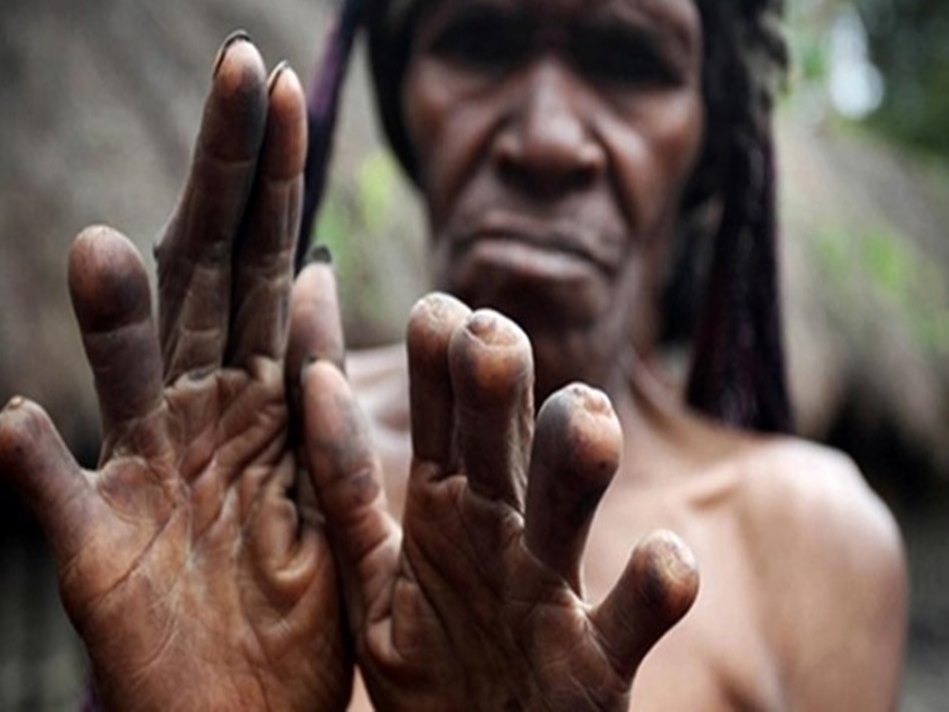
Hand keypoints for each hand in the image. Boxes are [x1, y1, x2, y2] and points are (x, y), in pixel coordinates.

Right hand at [0, 37, 350, 710]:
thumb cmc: (297, 602)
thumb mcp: (326, 479)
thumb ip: (317, 383)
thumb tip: (326, 274)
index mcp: (263, 398)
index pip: (269, 266)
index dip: (272, 178)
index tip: (279, 86)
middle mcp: (201, 417)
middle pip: (210, 281)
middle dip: (223, 182)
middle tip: (233, 75)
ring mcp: (145, 478)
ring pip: (126, 379)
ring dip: (110, 322)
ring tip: (99, 252)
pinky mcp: (97, 556)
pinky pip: (55, 503)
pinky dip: (35, 468)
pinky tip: (21, 425)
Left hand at [302, 293, 699, 710]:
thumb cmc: (427, 666)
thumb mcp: (371, 578)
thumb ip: (346, 490)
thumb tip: (313, 377)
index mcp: (445, 509)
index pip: (441, 418)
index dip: (437, 365)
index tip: (433, 312)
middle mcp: (502, 533)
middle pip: (505, 444)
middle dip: (499, 388)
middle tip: (488, 337)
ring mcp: (551, 594)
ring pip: (570, 511)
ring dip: (577, 465)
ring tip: (583, 416)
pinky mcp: (597, 664)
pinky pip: (635, 617)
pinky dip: (658, 587)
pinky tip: (666, 557)